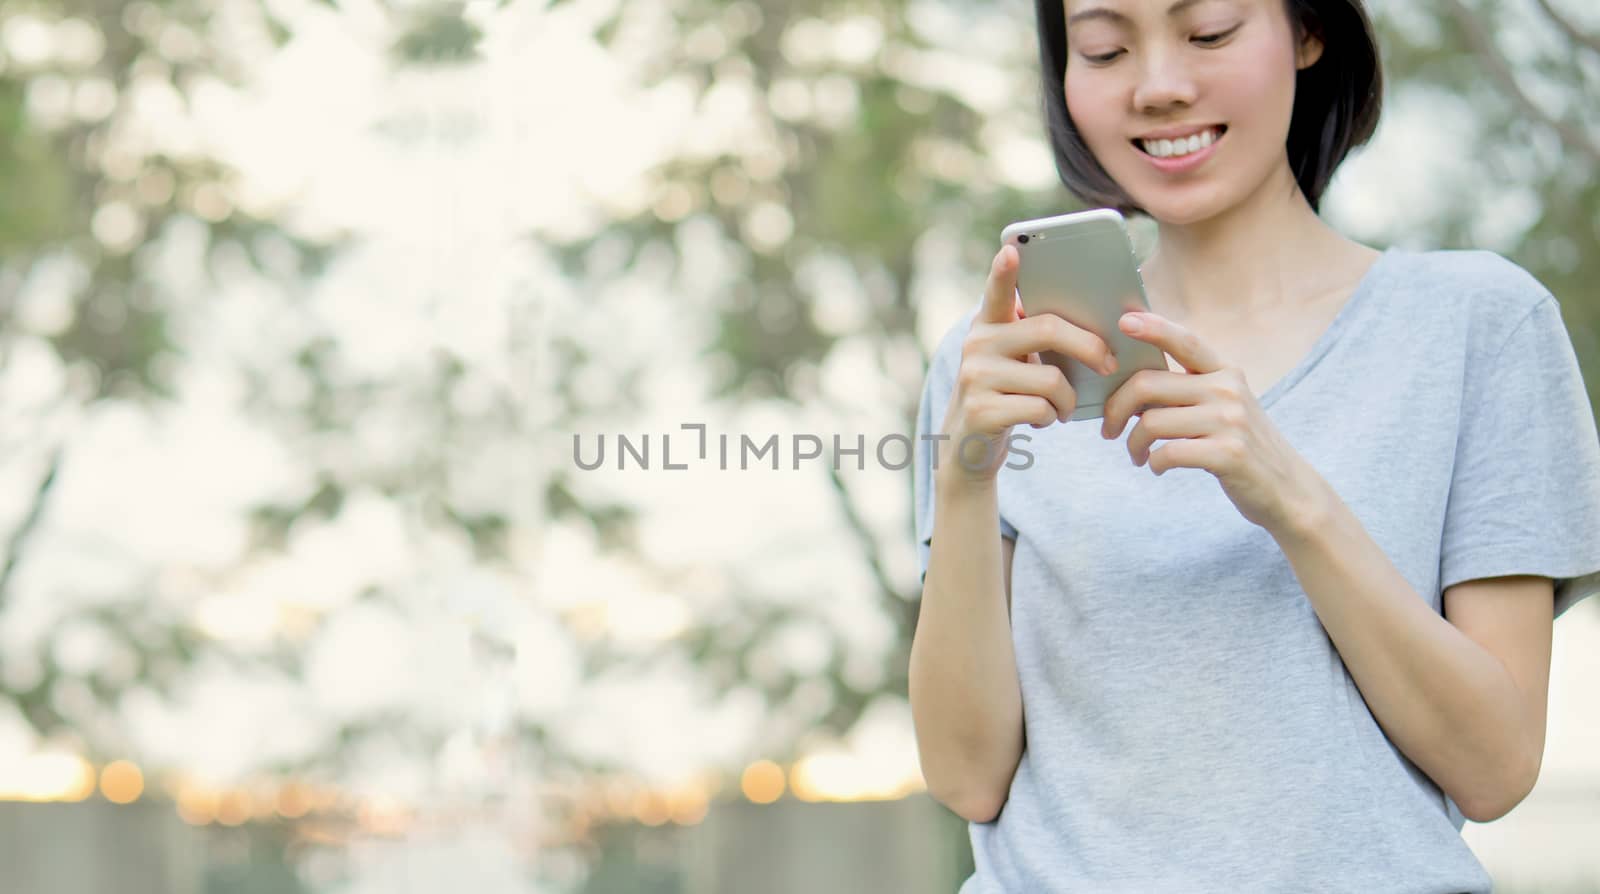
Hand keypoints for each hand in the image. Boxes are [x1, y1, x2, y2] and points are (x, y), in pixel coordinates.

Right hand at [939, 244, 1118, 485]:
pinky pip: (1041, 409)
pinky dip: (1051, 418)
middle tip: (1109, 364)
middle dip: (1089, 347)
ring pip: (1051, 379)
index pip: (997, 292)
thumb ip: (1036, 339)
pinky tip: (1042, 421)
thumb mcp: (1013, 363)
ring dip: (1068, 399)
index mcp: (988, 326)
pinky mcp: (981, 410)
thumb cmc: (1007, 397)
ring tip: (1062, 407)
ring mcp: (975, 378)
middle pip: (1047, 330)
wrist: (968, 450)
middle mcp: (976, 345)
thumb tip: (1099, 334)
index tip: (1012, 249)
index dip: (1004, 271)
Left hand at [1097, 310, 1325, 533]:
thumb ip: (1189, 391)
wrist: (1288, 488)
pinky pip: (1167, 453)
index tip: (1124, 321)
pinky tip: (1157, 468)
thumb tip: (1131, 388)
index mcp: (1225, 373)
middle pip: (1148, 385)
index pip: (1185, 341)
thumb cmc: (1242, 446)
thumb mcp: (1225, 407)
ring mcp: (1230, 421)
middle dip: (1116, 409)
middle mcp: (1228, 390)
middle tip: (1109, 430)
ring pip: (1151, 422)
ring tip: (1137, 455)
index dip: (1154, 328)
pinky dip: (1153, 463)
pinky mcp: (1228, 453)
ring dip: (1133, 444)